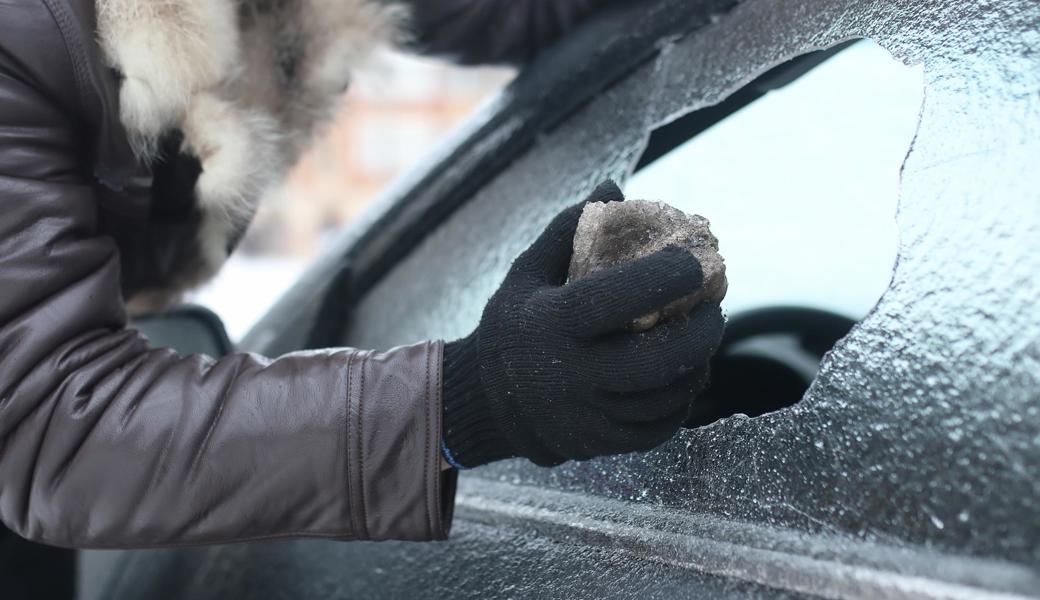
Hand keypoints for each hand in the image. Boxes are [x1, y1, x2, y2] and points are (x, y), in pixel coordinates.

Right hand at [441, 181, 724, 467]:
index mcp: (549, 324)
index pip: (613, 301)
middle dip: (701, 334)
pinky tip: (686, 376)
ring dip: (697, 367)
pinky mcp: (597, 444)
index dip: (664, 279)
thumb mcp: (527, 273)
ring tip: (704, 338)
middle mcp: (567, 375)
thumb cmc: (516, 323)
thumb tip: (615, 187)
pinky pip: (656, 430)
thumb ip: (568, 230)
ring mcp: (584, 416)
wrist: (486, 400)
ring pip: (662, 400)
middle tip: (718, 309)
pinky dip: (681, 402)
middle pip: (653, 363)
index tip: (699, 261)